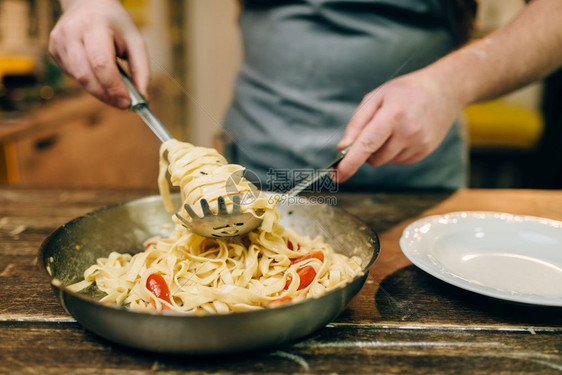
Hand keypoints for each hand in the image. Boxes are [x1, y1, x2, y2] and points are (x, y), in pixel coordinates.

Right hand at [49, 0, 148, 108]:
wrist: (88, 3)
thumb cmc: (115, 23)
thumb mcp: (136, 41)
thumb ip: (141, 70)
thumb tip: (142, 98)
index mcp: (93, 26)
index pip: (101, 63)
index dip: (114, 87)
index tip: (127, 102)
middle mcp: (71, 33)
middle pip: (86, 76)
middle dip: (106, 95)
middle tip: (123, 104)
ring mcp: (58, 42)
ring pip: (79, 79)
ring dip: (99, 91)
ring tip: (114, 89)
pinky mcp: (54, 50)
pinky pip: (73, 76)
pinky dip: (89, 81)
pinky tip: (98, 73)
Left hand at [335, 68, 463, 182]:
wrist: (444, 89)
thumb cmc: (404, 91)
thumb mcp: (376, 97)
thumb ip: (357, 123)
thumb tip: (342, 148)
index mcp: (393, 115)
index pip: (366, 145)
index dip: (349, 163)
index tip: (337, 176)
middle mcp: (408, 132)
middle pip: (374, 158)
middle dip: (367, 150)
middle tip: (376, 128)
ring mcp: (419, 144)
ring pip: (385, 161)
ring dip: (382, 150)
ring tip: (395, 126)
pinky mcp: (425, 151)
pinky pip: (398, 160)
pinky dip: (394, 151)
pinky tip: (404, 133)